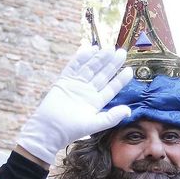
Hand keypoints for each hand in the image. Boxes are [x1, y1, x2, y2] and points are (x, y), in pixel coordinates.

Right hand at [15, 45, 132, 164]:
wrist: (50, 129)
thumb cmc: (71, 130)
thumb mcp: (95, 124)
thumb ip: (112, 117)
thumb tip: (128, 110)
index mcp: (96, 102)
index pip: (111, 88)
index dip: (120, 79)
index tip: (130, 70)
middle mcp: (87, 92)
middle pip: (102, 75)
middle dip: (112, 64)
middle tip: (121, 52)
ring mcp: (76, 85)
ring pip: (90, 68)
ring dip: (99, 58)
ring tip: (109, 48)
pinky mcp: (64, 81)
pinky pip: (73, 67)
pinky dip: (80, 58)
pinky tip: (89, 50)